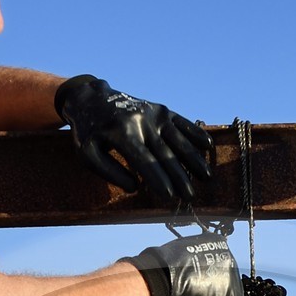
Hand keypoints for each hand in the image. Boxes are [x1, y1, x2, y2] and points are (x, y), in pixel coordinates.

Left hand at [55, 73, 212, 204]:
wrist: (92, 98)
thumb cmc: (89, 132)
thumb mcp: (87, 153)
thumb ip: (108, 171)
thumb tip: (134, 187)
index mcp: (121, 133)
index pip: (144, 161)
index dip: (157, 179)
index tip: (168, 196)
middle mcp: (141, 122)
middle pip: (164, 154)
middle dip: (178, 176)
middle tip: (189, 197)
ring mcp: (153, 114)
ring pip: (178, 139)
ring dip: (193, 159)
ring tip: (206, 177)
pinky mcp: (160, 109)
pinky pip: (181, 122)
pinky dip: (195, 133)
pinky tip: (207, 146)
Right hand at [132, 235, 243, 295]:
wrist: (165, 277)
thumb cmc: (165, 265)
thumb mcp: (184, 252)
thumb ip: (195, 259)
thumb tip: (194, 268)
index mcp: (219, 245)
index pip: (224, 271)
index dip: (214, 286)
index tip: (205, 295)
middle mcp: (230, 261)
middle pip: (231, 288)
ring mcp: (232, 282)